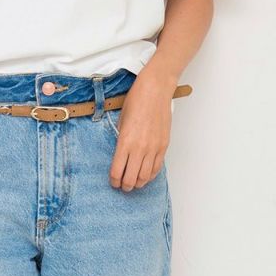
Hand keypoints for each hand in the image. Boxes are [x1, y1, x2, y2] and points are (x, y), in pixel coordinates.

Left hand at [109, 72, 172, 191]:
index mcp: (125, 141)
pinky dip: (150, 175)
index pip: (117, 170)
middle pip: (131, 178)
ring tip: (133, 183)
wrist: (155, 90)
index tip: (112, 181)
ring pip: (145, 177)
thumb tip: (121, 152)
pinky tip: (145, 175)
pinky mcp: (163, 146)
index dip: (113, 180)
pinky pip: (156, 167)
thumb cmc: (136, 100)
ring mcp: (153, 148)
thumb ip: (121, 138)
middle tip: (122, 186)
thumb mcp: (121, 120)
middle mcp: (139, 147)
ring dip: (138, 183)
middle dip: (125, 185)